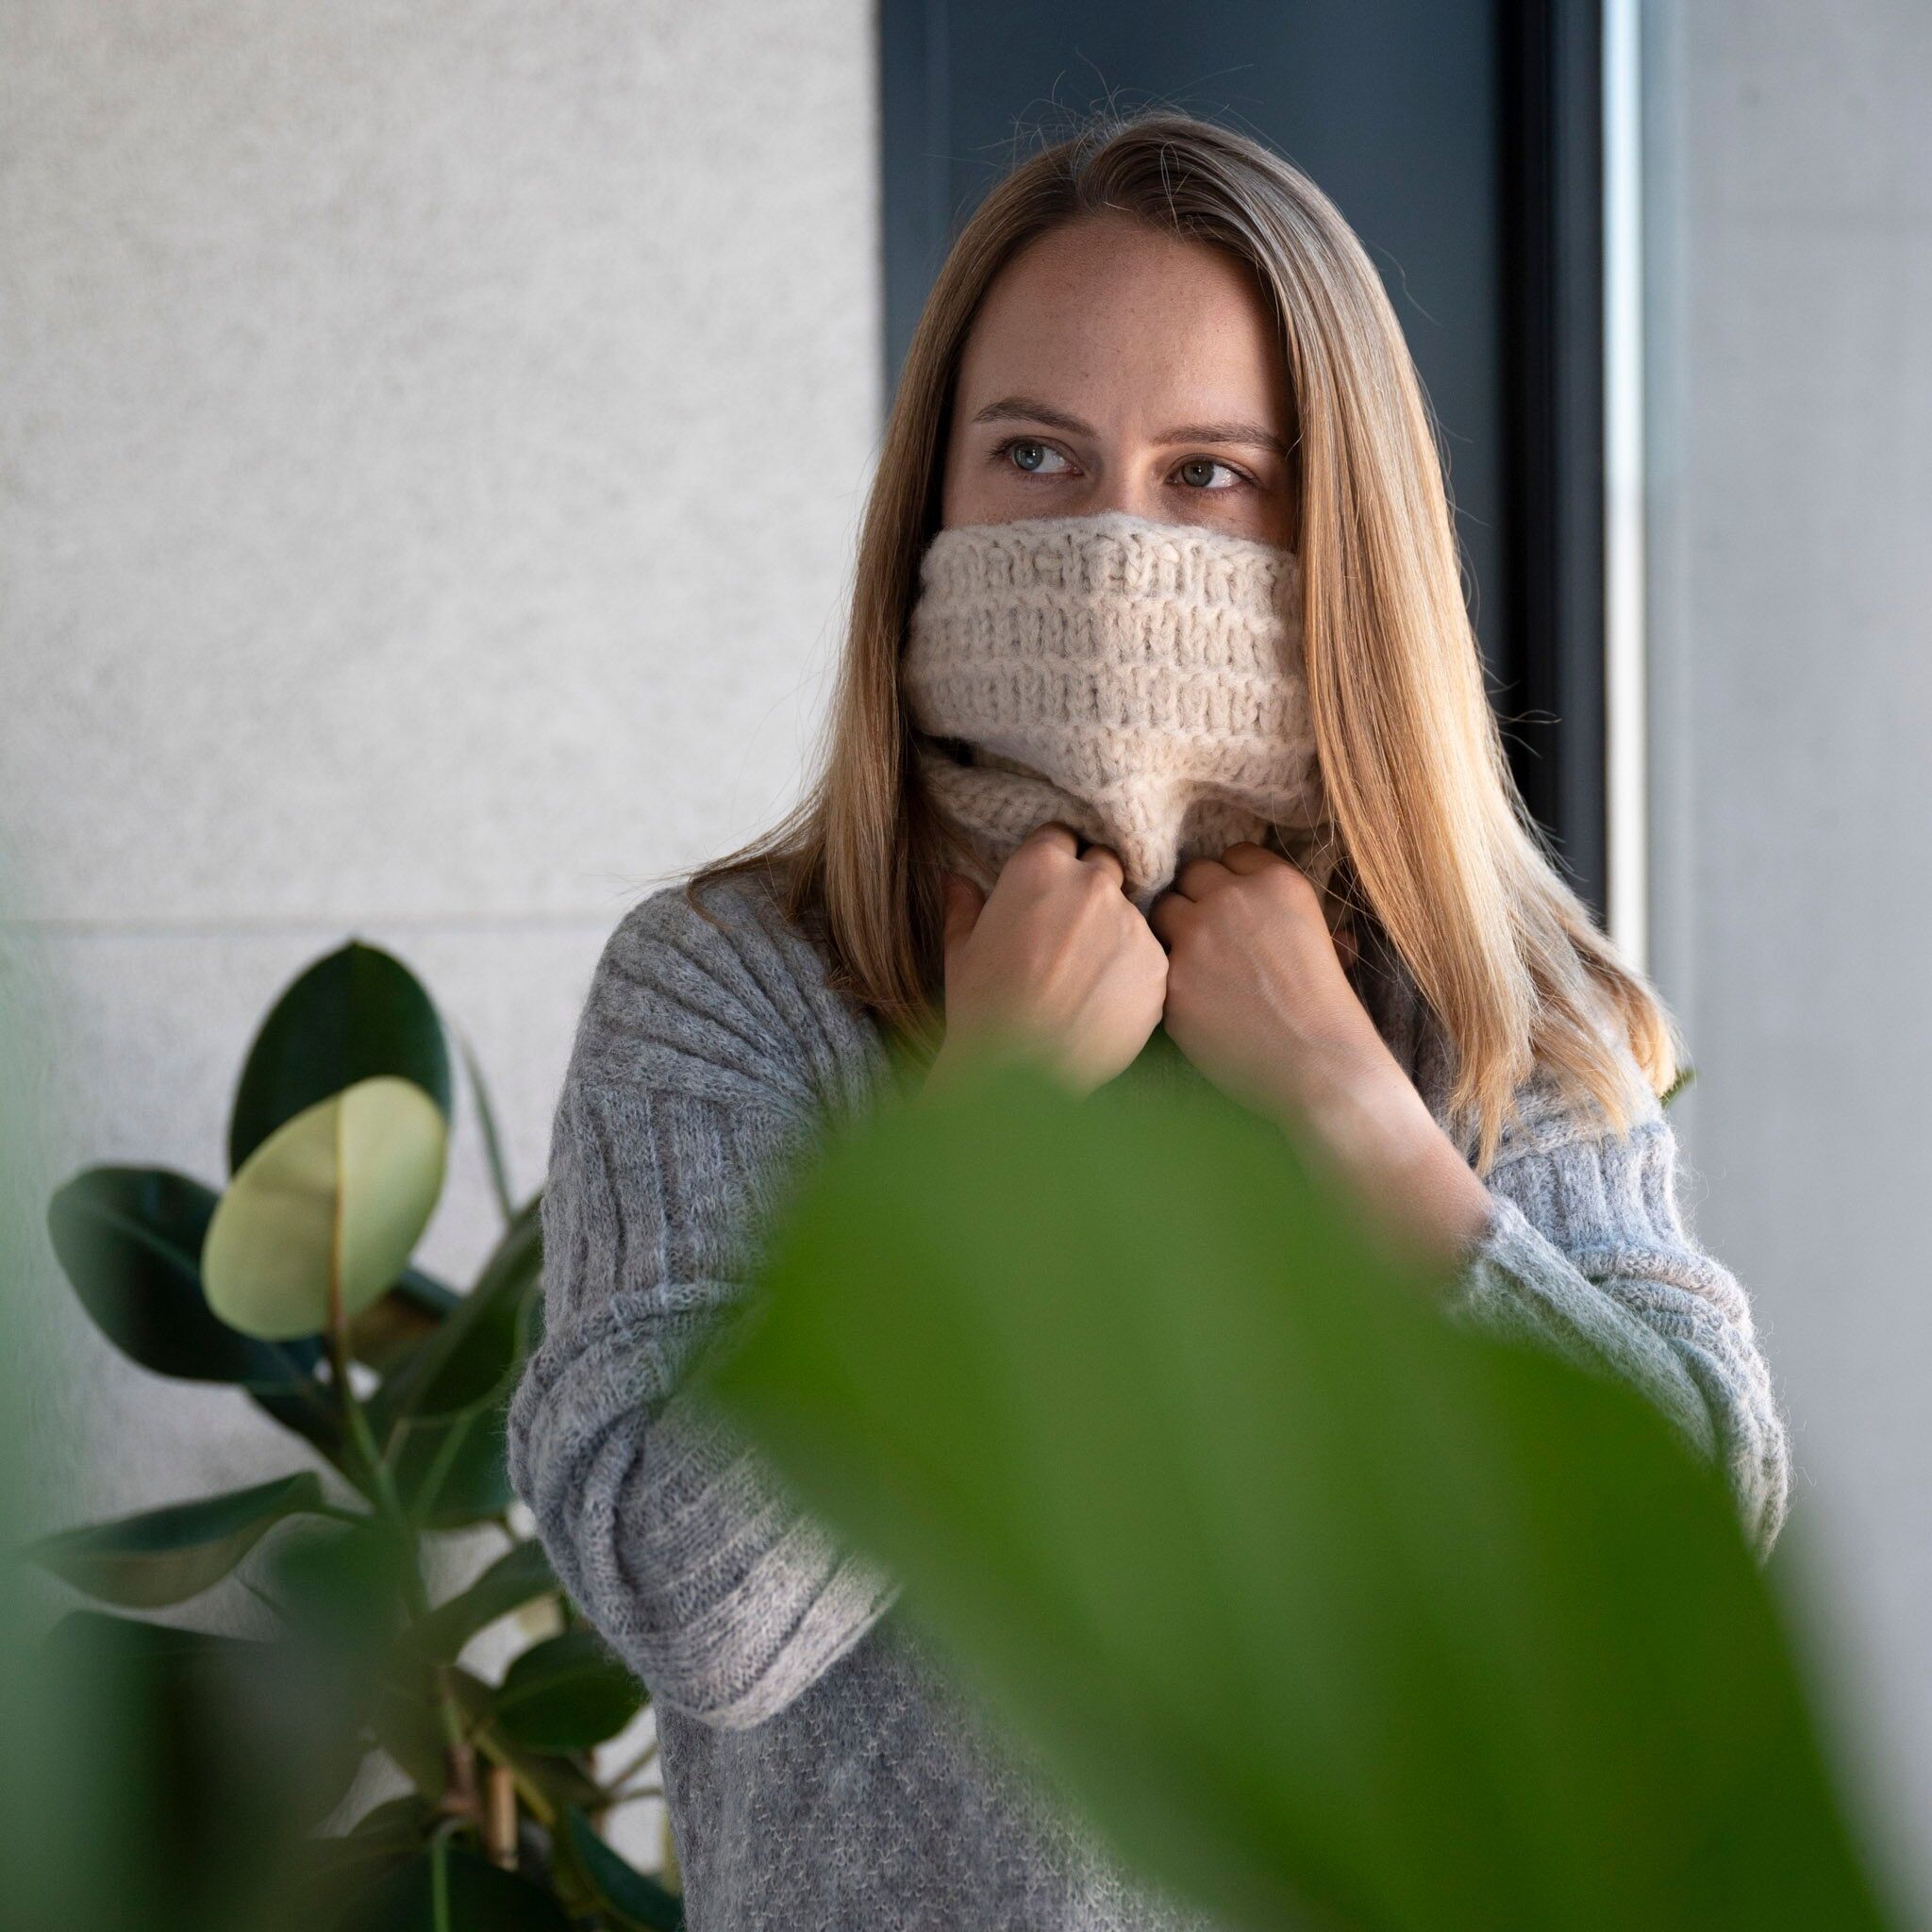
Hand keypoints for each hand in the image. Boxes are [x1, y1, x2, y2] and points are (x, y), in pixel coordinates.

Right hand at [923, 822, 1168, 1100]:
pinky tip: (1105, 1002)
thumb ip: (964, 906)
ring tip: (1086, 977)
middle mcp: (1093, 883)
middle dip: (1091, 888)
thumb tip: (953, 880)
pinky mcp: (1158, 966)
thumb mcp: (961, 950)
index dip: (1055, 862)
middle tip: (1071, 930)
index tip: (1049, 889)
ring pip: (1132, 914)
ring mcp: (1132, 923)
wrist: (1022, 1070)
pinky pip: (1150, 957)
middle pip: (1106, 865)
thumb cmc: (982, 1007)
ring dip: (1115, 932)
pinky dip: (1133, 973)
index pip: (1062, 837)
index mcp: (1041, 866)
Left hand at [1148, 842, 1494, 1275]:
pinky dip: (1169, 978)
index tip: (1237, 907)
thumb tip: (1260, 904)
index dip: (1232, 882)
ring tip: (1196, 964)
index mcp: (1276, 881)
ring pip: (1162, 912)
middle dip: (1197, 900)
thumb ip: (1282, 910)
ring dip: (1173, 931)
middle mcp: (1231, 898)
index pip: (1233, 855)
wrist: (1319, 1065)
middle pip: (1190, 876)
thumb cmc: (1329, 1008)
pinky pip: (1157, 964)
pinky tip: (1195, 1000)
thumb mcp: (1323, 937)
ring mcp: (1196, 938)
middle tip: (1209, 935)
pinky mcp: (1172, 981)